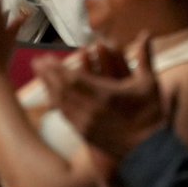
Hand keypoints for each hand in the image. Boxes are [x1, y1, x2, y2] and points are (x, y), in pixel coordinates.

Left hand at [34, 32, 166, 160]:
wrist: (150, 153)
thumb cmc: (151, 116)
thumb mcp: (150, 83)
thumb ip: (144, 56)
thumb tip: (146, 34)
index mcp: (104, 94)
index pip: (73, 78)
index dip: (57, 68)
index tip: (46, 57)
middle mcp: (91, 109)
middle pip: (61, 89)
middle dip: (47, 75)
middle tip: (36, 62)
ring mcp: (87, 124)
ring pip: (61, 103)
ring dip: (48, 88)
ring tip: (40, 76)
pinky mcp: (86, 135)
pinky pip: (66, 116)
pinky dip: (56, 104)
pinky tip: (52, 97)